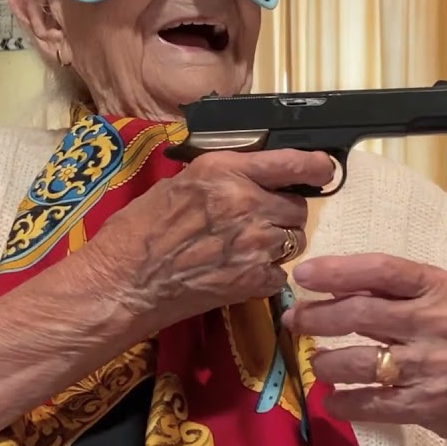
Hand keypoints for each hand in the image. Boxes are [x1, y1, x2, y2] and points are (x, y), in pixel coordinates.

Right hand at [91, 149, 334, 324]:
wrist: (122, 283)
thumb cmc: (138, 231)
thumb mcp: (179, 184)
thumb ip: (223, 177)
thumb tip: (255, 176)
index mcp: (225, 171)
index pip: (292, 162)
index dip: (316, 167)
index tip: (323, 169)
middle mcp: (246, 202)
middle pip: (298, 207)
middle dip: (284, 214)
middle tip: (258, 222)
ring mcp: (254, 242)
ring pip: (294, 240)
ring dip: (277, 243)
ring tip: (243, 249)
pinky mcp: (255, 279)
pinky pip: (281, 273)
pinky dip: (265, 275)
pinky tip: (236, 273)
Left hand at [283, 254, 446, 445]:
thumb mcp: (437, 303)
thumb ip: (392, 291)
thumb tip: (329, 283)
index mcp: (440, 287)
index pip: (382, 270)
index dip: (337, 270)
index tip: (303, 275)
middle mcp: (439, 321)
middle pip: (362, 313)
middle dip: (317, 316)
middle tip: (294, 320)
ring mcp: (434, 364)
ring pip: (361, 360)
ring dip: (326, 362)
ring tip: (315, 362)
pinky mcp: (427, 403)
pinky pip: (372, 402)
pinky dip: (343, 402)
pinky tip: (330, 399)